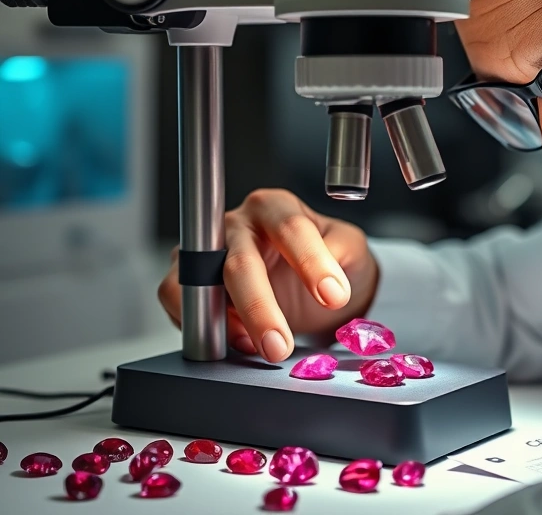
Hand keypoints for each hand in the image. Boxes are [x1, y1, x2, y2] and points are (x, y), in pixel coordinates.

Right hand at [158, 188, 378, 362]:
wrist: (315, 286)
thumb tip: (332, 273)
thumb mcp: (349, 248)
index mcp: (275, 207)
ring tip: (262, 347)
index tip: (334, 296)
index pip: (290, 228)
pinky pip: (178, 299)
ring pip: (201, 282)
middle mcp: (237, 224)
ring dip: (226, 321)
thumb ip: (343, 251)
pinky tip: (240, 341)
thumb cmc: (330, 259)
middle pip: (240, 262)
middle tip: (282, 344)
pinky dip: (202, 324)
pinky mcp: (187, 279)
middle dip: (260, 307)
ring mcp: (207, 250)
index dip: (311, 263)